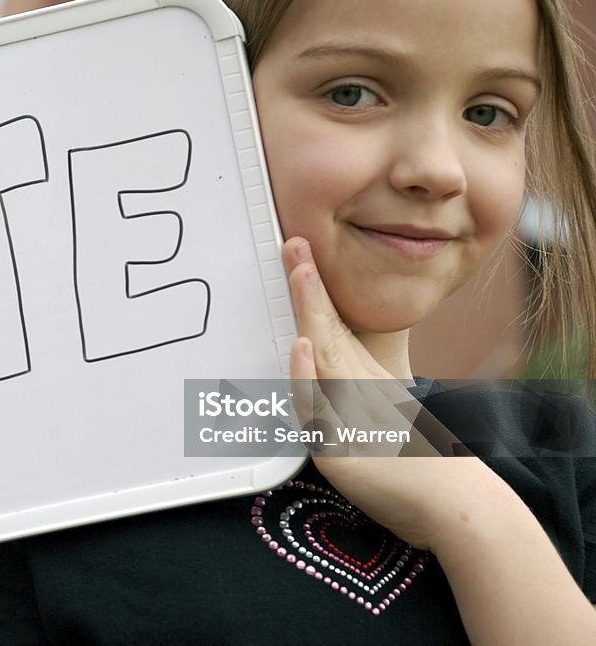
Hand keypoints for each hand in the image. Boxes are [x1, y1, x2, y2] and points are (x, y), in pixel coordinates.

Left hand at [282, 237, 511, 550]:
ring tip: (301, 273)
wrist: (454, 505)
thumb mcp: (383, 411)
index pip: (334, 327)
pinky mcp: (342, 447)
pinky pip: (318, 407)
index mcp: (365, 380)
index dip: (315, 289)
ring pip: (323, 358)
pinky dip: (308, 374)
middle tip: (294, 244)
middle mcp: (358, 392)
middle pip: (328, 331)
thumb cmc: (415, 459)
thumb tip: (323, 358)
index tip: (301, 251)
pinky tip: (303, 346)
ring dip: (311, 313)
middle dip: (308, 286)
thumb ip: (356, 386)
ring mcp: (352, 417)